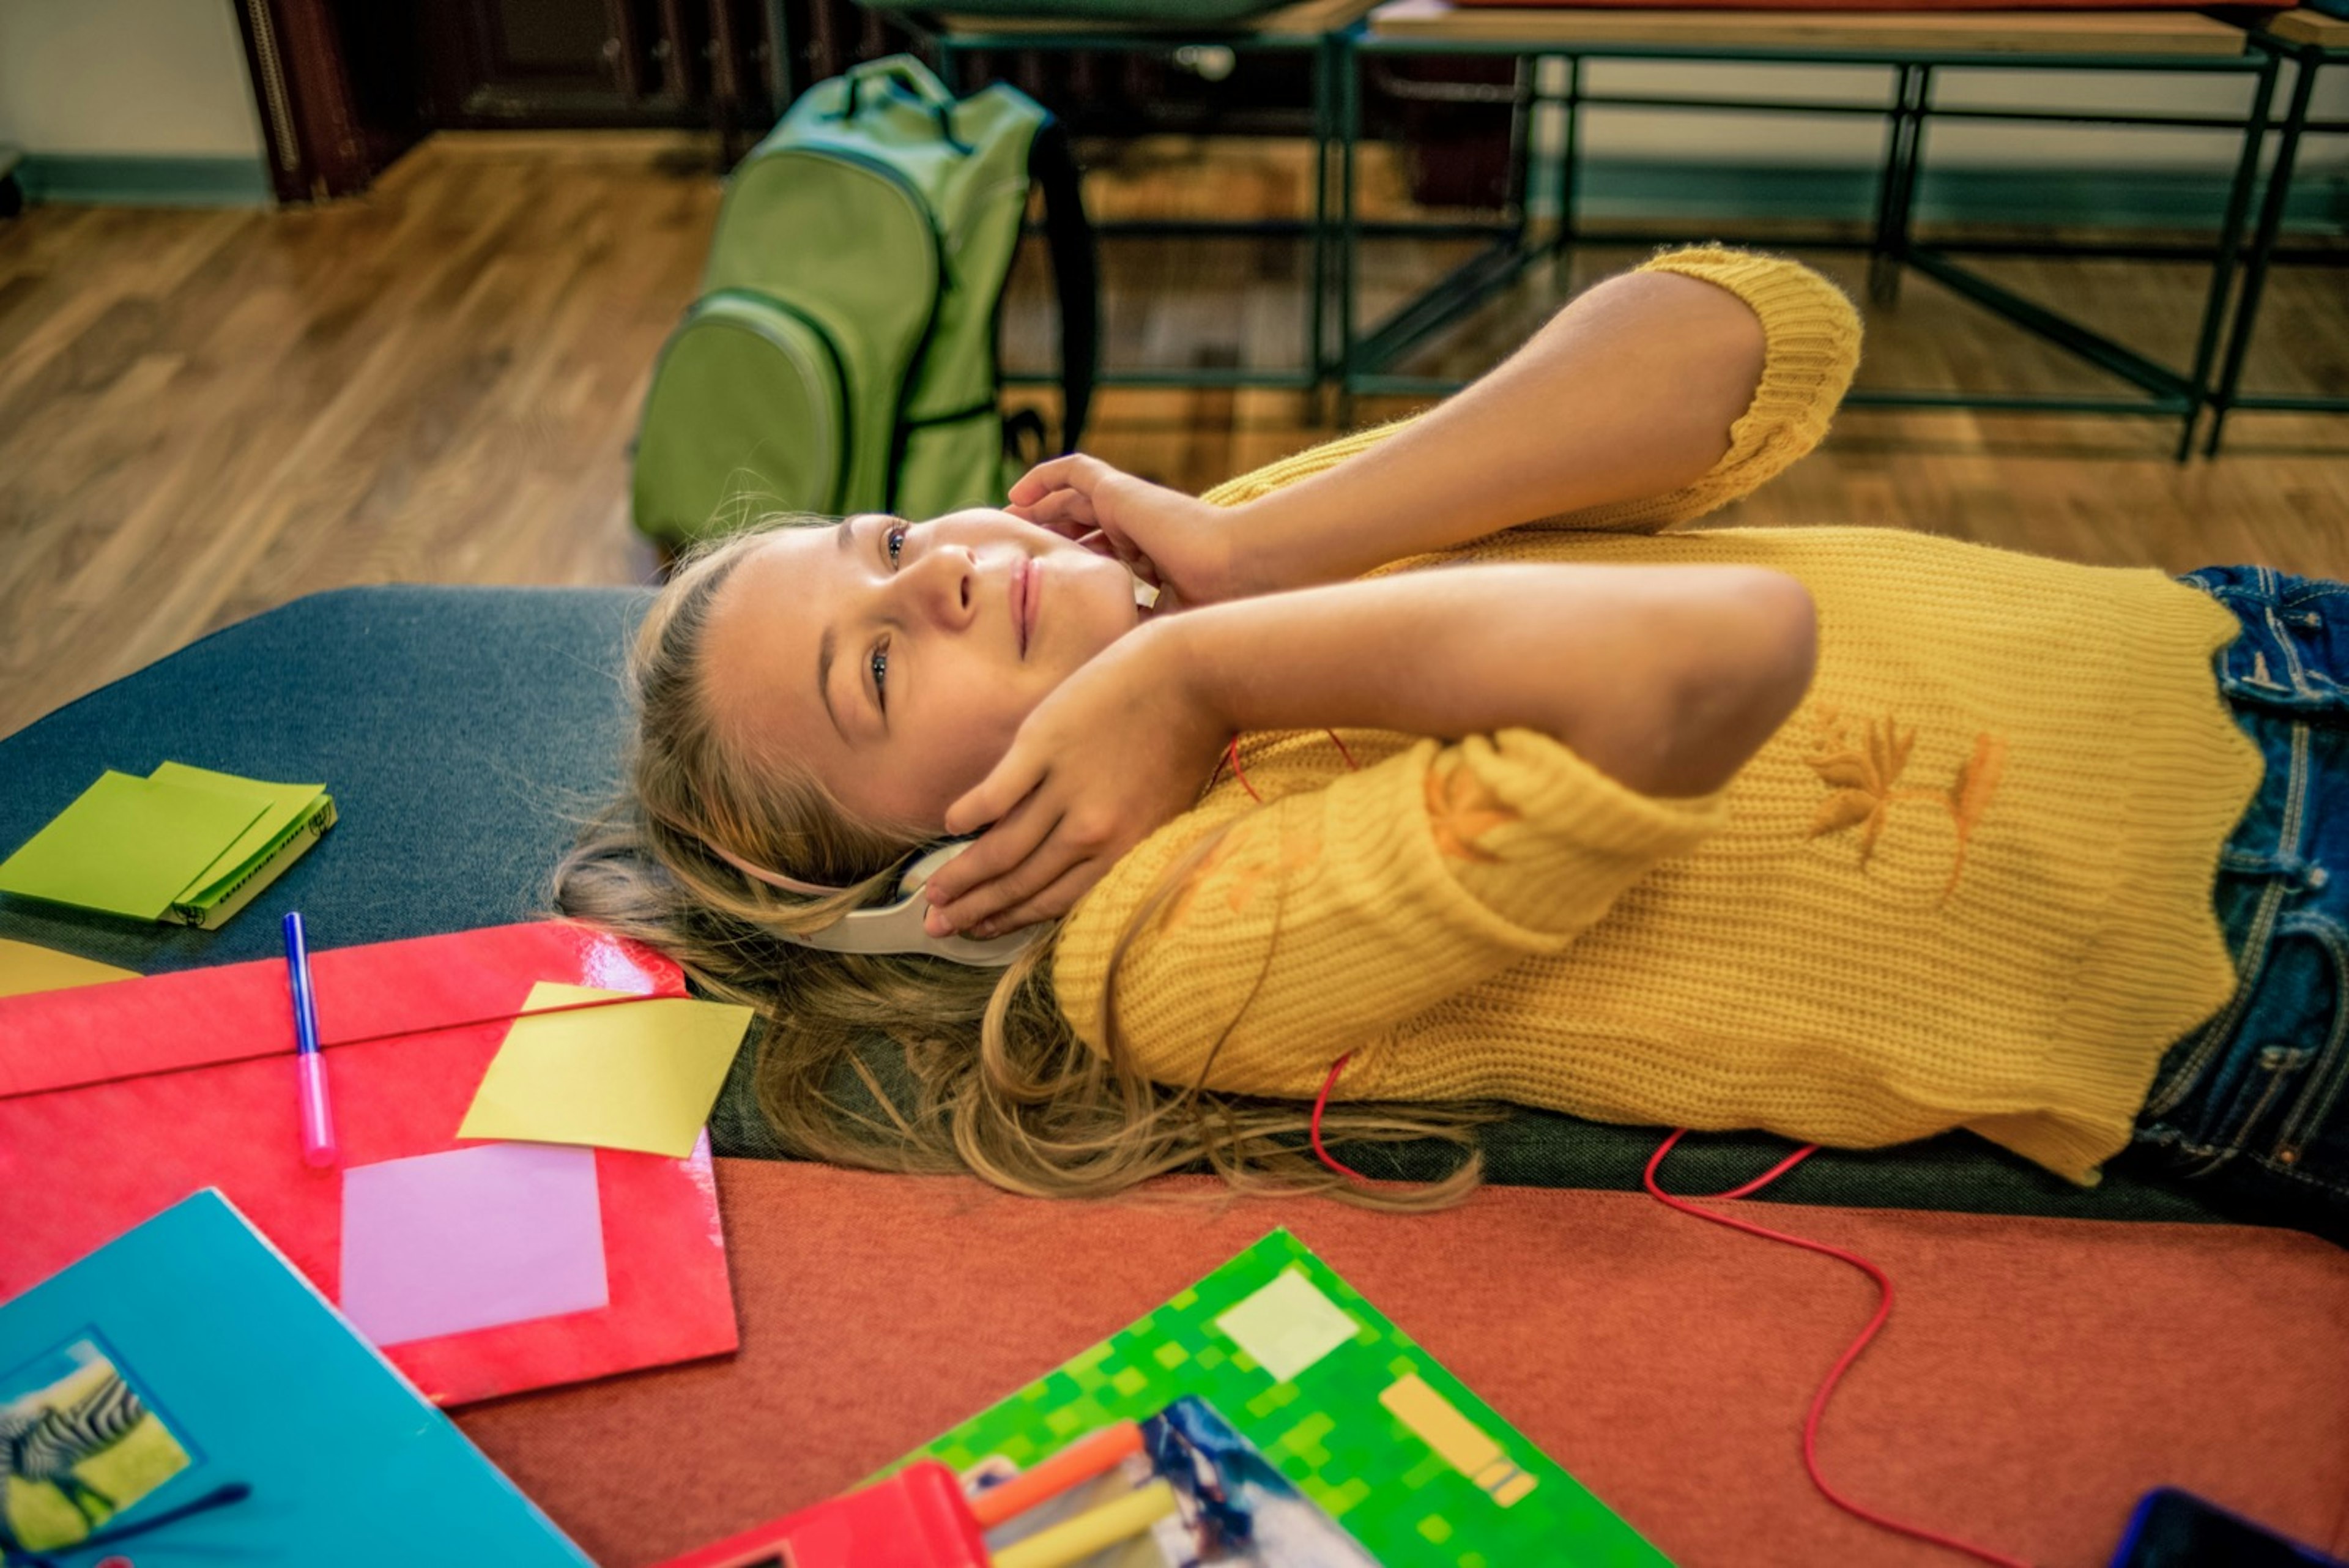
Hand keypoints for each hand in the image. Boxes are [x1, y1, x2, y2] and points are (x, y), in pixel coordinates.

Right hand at [920, 623, 1226, 938]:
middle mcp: (1091, 830)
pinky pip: (997, 792)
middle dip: (975, 909)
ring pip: (1003, 846)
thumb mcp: (1164, 811)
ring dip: (964, 873)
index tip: (980, 931)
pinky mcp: (1045, 743)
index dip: (1011, 919)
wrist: (1196, 676)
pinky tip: (951, 826)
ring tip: (933, 892)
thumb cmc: (1188, 742)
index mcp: (1123, 852)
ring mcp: (1064, 786)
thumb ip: (1119, 843)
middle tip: (937, 925)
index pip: (1054, 900)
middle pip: (1021, 880)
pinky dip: (971, 811)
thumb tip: (1073, 864)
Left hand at [1005, 454, 1245, 609]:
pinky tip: (1017, 492)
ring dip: (1039, 505)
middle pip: (1082, 525)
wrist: (1235, 572)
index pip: (1102, 555)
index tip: (1045, 583)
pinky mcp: (1121, 490)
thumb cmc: (1212, 607)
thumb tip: (1096, 658)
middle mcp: (1139, 530)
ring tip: (1006, 515)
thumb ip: (1130, 631)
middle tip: (1013, 547)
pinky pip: (1076, 471)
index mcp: (1151, 560)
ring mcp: (1131, 507)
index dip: (1072, 563)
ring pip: (1073, 498)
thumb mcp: (1159, 627)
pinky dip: (1046, 475)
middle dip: (1048, 532)